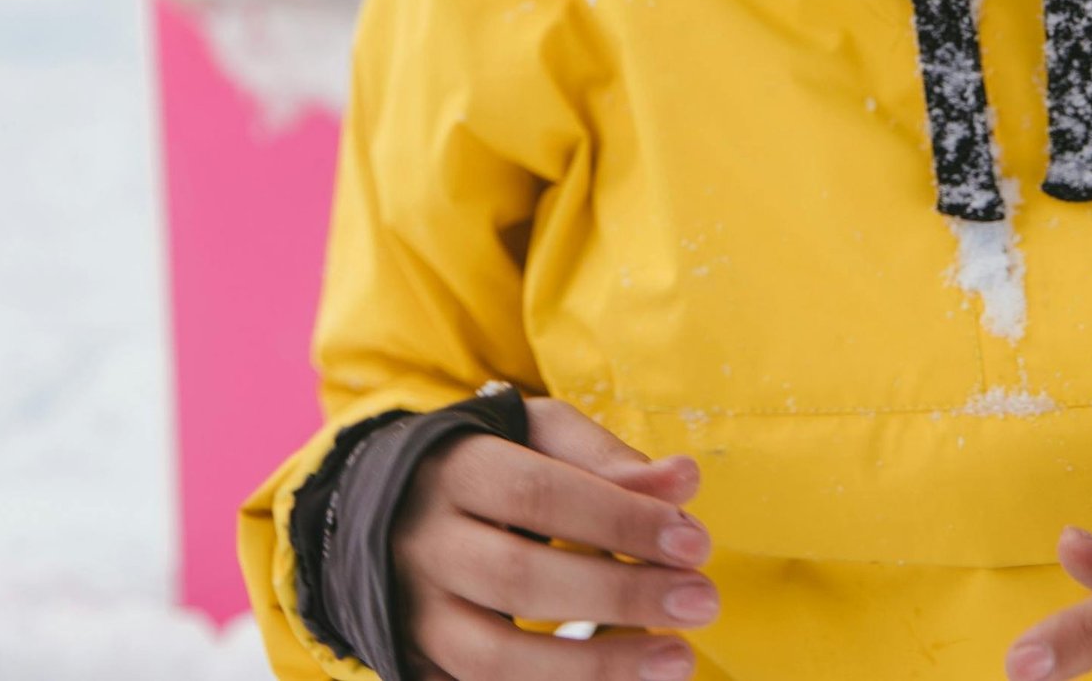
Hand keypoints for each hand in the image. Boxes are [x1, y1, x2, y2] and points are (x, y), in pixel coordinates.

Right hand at [391, 396, 714, 679]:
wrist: (388, 510)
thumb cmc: (490, 464)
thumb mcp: (536, 433)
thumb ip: (605, 457)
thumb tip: (684, 481)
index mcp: (455, 470)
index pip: (538, 495)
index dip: (619, 520)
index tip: (696, 541)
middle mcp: (425, 546)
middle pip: (521, 579)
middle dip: (620, 593)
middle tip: (703, 600)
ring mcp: (415, 617)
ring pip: (496, 661)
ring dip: (595, 669)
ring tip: (678, 661)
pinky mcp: (418, 668)